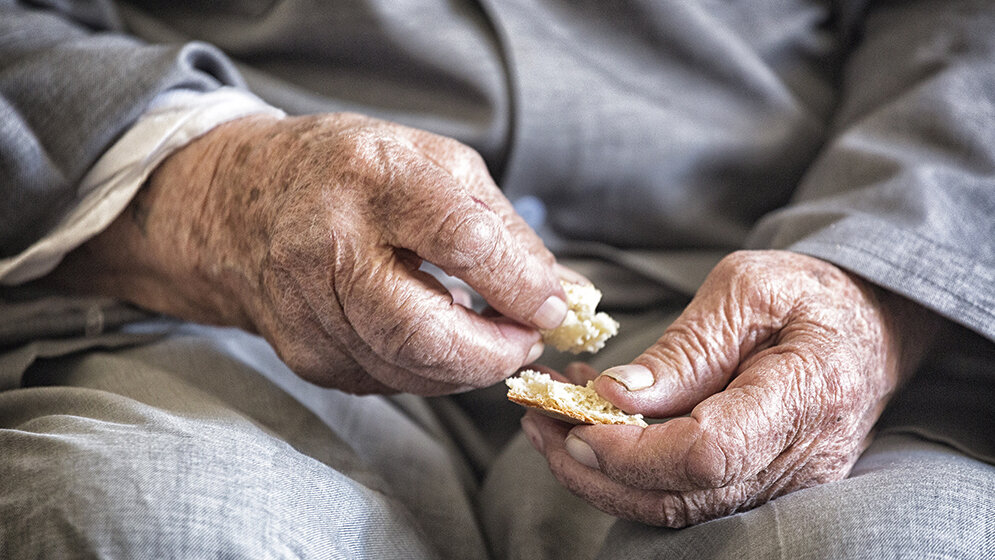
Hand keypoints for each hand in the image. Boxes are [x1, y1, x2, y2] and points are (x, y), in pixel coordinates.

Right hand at [52, 113, 566, 394]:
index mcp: (371, 178)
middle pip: (425, 334)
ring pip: (411, 372)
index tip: (552, 305)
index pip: (461, 241)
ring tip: (492, 337)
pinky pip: (388, 382)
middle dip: (495, 353)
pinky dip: (430, 371)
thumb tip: (562, 295)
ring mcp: (308, 311)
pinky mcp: (306, 356)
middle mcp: (328, 246)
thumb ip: (503, 230)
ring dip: (469, 367)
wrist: (241, 206)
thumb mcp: (434, 165)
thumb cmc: (352, 173)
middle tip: (527, 340)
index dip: (519, 284)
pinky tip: (437, 337)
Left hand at [521, 250, 936, 525]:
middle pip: (681, 497)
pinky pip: (685, 496)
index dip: (632, 449)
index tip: (575, 418)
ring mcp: (783, 484)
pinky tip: (591, 428)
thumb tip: (616, 395)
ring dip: (600, 474)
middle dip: (594, 468)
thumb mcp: (746, 289)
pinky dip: (628, 471)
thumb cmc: (810, 294)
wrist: (867, 325)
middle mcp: (800, 459)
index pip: (707, 454)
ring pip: (676, 508)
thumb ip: (687, 348)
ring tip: (549, 422)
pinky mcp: (760, 485)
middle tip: (538, 420)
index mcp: (806, 394)